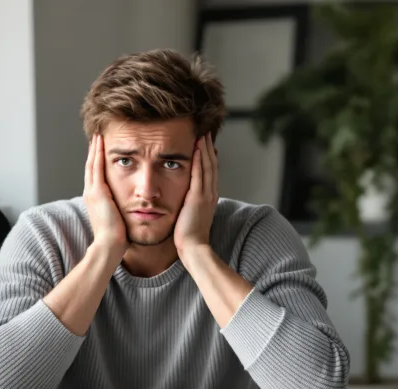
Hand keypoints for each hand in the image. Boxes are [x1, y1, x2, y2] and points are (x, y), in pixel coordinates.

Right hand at [83, 134, 127, 258]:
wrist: (109, 245)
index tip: (100, 150)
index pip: (95, 175)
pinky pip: (96, 167)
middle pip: (90, 166)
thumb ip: (119, 209)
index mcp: (95, 199)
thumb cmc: (116, 237)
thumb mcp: (116, 219)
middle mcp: (90, 193)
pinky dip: (97, 154)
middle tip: (96, 137)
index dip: (96, 162)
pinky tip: (101, 143)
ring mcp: (92, 191)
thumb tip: (128, 207)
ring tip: (98, 135)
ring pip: (91, 164)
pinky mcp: (97, 192)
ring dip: (94, 148)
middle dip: (93, 151)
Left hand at [175, 134, 218, 256]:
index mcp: (209, 197)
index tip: (206, 144)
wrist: (193, 247)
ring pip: (208, 166)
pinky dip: (200, 159)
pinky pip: (200, 173)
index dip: (209, 157)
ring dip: (205, 149)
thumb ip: (190, 204)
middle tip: (206, 133)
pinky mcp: (198, 197)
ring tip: (202, 134)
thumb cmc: (188, 235)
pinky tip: (197, 147)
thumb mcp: (191, 216)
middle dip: (209, 148)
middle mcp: (211, 193)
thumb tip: (185, 199)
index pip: (210, 172)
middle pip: (212, 165)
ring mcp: (206, 195)